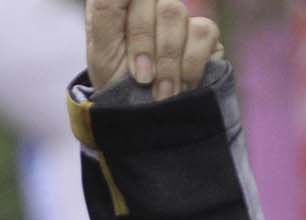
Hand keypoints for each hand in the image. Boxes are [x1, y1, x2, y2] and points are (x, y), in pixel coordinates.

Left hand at [87, 0, 223, 98]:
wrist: (144, 121)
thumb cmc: (116, 86)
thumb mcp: (101, 52)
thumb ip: (106, 10)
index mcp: (121, 3)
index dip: (135, 17)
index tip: (128, 48)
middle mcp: (151, 2)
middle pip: (153, 0)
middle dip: (144, 44)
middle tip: (142, 79)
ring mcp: (179, 16)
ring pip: (175, 14)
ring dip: (167, 61)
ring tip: (161, 92)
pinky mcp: (204, 34)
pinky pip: (202, 33)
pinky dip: (189, 66)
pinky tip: (182, 87)